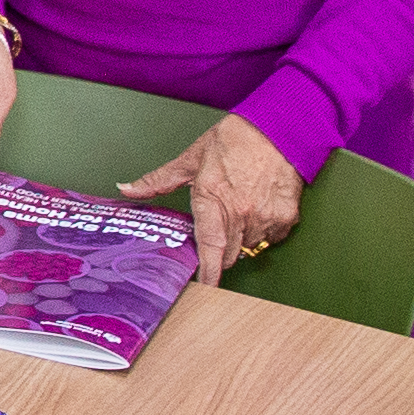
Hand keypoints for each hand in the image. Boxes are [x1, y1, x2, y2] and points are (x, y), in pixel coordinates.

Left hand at [126, 111, 309, 278]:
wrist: (278, 128)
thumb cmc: (235, 139)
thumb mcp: (191, 158)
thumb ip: (158, 181)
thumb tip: (127, 189)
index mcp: (211, 199)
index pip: (209, 248)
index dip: (207, 273)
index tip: (203, 286)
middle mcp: (239, 212)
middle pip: (228, 255)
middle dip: (219, 251)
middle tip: (216, 229)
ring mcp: (264, 217)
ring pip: (248, 247)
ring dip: (240, 238)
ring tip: (238, 209)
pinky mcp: (285, 217)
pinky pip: (270, 238)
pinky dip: (262, 230)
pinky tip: (256, 207)